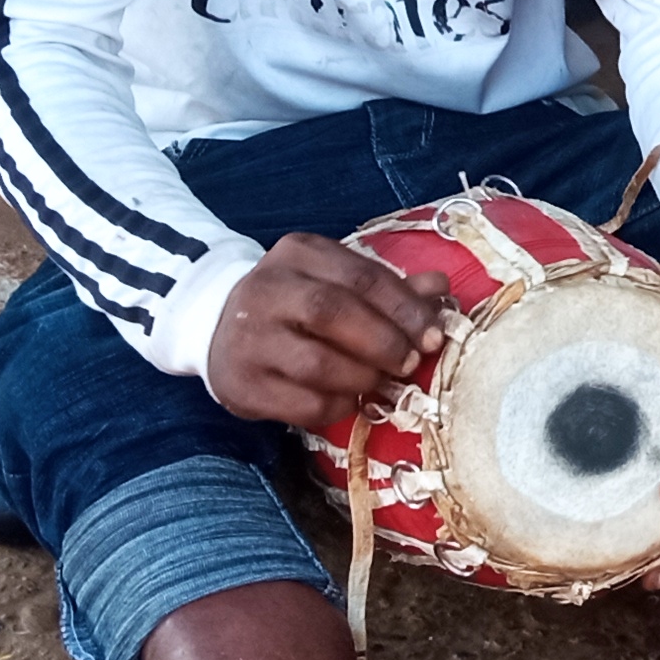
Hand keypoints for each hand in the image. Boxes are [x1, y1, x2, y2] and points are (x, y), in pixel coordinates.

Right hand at [205, 233, 453, 435]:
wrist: (219, 328)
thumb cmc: (295, 305)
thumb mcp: (337, 282)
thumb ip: (388, 287)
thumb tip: (440, 288)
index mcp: (299, 254)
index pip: (361, 276)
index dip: (404, 308)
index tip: (432, 334)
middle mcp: (267, 289)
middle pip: (334, 313)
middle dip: (383, 341)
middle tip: (409, 362)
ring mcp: (249, 338)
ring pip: (317, 363)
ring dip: (362, 378)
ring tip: (380, 382)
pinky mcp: (242, 384)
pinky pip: (302, 403)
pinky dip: (337, 405)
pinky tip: (348, 400)